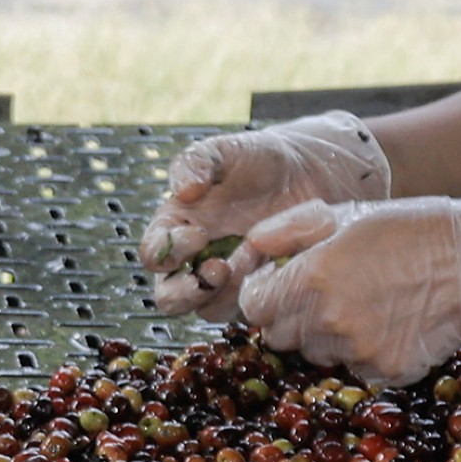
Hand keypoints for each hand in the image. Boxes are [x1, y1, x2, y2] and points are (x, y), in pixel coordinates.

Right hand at [142, 113, 390, 317]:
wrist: (306, 175)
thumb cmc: (259, 160)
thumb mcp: (227, 150)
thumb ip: (198, 161)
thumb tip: (182, 190)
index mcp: (176, 227)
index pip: (154, 254)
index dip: (169, 251)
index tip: (197, 234)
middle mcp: (194, 261)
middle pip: (170, 297)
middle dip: (190, 290)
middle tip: (220, 268)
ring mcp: (225, 282)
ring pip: (210, 309)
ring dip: (230, 291)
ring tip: (259, 256)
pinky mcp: (256, 295)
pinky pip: (250, 311)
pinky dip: (262, 296)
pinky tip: (279, 267)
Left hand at [234, 193, 460, 383]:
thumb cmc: (410, 229)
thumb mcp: (342, 215)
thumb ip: (284, 231)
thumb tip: (249, 250)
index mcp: (311, 279)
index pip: (253, 306)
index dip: (264, 292)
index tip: (280, 281)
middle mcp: (328, 322)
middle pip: (279, 335)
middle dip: (291, 314)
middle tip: (326, 289)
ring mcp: (358, 353)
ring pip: (317, 353)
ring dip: (327, 334)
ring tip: (364, 301)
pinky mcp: (386, 373)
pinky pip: (355, 368)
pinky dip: (363, 351)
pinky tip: (388, 322)